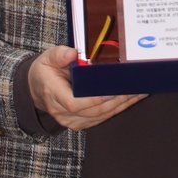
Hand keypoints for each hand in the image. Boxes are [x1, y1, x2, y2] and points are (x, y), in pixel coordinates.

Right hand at [28, 44, 145, 130]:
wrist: (39, 89)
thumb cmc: (45, 71)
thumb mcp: (47, 58)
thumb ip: (59, 54)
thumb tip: (72, 53)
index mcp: (53, 93)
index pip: (74, 102)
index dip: (94, 99)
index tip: (112, 91)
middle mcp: (62, 112)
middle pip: (93, 110)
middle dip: (116, 100)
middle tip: (134, 87)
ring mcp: (72, 121)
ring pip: (100, 116)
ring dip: (121, 105)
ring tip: (138, 92)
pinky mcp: (81, 123)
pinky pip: (101, 118)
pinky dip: (117, 109)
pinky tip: (130, 100)